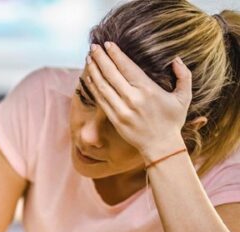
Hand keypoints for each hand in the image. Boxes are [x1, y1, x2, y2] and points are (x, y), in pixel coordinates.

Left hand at [85, 42, 190, 161]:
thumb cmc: (172, 121)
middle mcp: (132, 99)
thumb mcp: (184, 97)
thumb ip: (184, 75)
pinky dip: (93, 87)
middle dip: (101, 58)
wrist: (161, 146)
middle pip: (112, 74)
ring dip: (94, 70)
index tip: (108, 44)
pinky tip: (88, 77)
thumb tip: (176, 59)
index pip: (127, 67)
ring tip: (89, 58)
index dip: (116, 55)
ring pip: (103, 86)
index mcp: (148, 90)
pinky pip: (100, 99)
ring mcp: (121, 110)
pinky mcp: (114, 119)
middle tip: (94, 46)